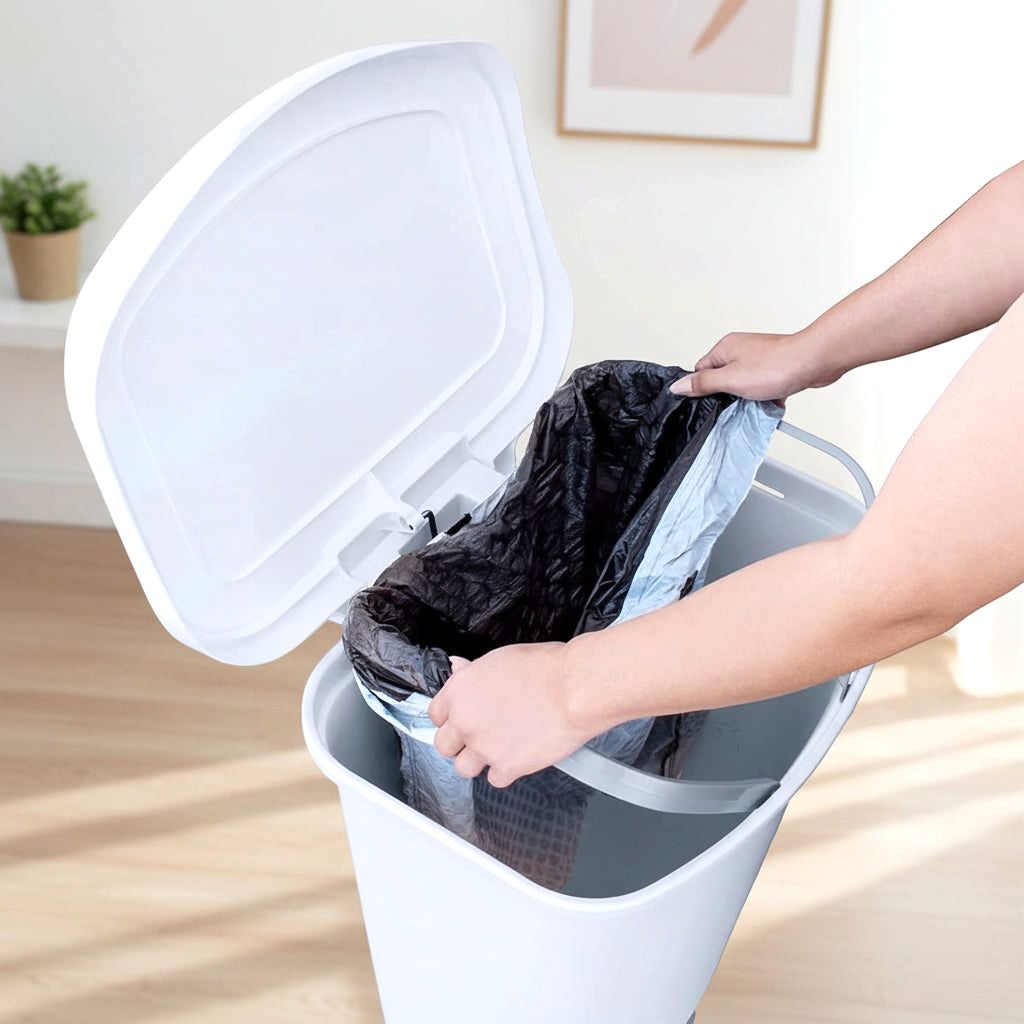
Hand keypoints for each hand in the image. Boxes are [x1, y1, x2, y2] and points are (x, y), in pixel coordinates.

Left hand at [428, 643, 596, 788]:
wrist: (574, 689)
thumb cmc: (545, 669)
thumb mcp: (500, 659)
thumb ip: (473, 672)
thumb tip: (458, 669)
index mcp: (459, 691)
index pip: (436, 715)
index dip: (451, 717)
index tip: (462, 718)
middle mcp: (465, 721)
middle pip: (443, 746)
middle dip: (460, 742)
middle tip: (479, 735)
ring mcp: (483, 747)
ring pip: (463, 768)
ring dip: (479, 760)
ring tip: (499, 748)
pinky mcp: (506, 767)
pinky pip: (495, 779)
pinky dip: (506, 771)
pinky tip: (519, 755)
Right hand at [670, 331, 840, 401]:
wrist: (814, 361)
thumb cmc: (777, 365)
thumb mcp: (730, 380)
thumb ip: (703, 384)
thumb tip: (678, 385)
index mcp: (725, 347)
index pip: (701, 372)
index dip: (705, 388)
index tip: (714, 398)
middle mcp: (740, 349)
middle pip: (722, 379)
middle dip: (730, 395)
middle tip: (738, 401)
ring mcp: (758, 357)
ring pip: (743, 385)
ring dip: (750, 397)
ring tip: (758, 399)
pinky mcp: (774, 366)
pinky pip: (762, 385)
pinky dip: (765, 395)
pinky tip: (772, 399)